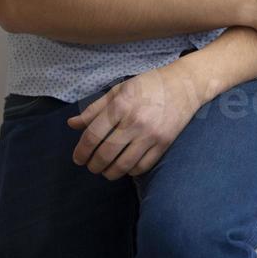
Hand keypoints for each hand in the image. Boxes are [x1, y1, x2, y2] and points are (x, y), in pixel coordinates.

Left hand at [66, 59, 204, 179]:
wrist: (184, 85)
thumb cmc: (149, 85)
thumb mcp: (119, 90)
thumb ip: (94, 109)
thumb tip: (72, 124)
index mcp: (121, 105)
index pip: (93, 135)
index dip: (81, 151)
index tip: (78, 158)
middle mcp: (135, 121)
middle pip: (105, 154)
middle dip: (93, 165)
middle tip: (91, 166)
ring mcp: (151, 134)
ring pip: (123, 166)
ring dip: (109, 172)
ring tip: (105, 169)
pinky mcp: (164, 144)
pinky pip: (142, 167)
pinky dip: (129, 171)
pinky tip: (125, 166)